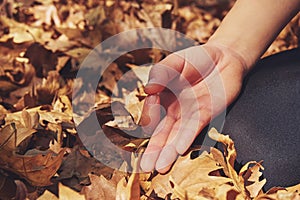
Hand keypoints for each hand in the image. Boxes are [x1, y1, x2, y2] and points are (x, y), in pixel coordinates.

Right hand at [140, 43, 246, 172]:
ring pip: (176, 137)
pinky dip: (185, 139)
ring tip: (158, 169)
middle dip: (153, 151)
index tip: (152, 99)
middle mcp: (174, 111)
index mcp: (162, 99)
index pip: (150, 114)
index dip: (148, 114)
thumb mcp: (174, 62)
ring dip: (167, 153)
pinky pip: (194, 128)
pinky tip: (178, 150)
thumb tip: (148, 88)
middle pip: (161, 134)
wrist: (224, 58)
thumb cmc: (197, 60)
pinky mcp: (207, 114)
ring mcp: (190, 115)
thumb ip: (160, 72)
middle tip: (144, 168)